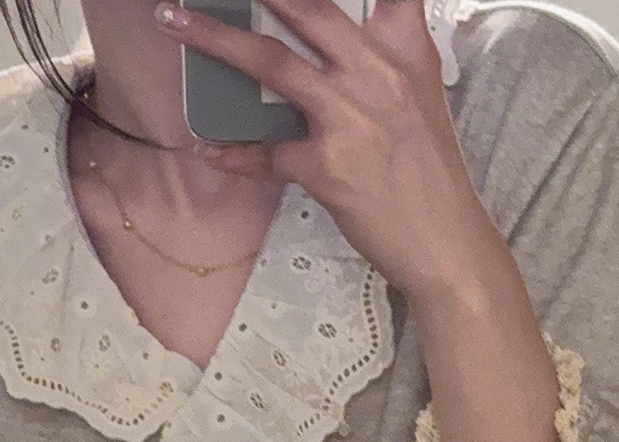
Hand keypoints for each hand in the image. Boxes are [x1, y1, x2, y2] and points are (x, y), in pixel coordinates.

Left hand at [156, 0, 473, 302]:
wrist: (444, 242)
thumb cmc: (428, 172)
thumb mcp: (419, 95)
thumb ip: (384, 56)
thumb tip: (337, 41)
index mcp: (404, 48)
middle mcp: (377, 72)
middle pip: (306, 7)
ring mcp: (350, 117)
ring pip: (272, 63)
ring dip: (215, 39)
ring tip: (174, 22)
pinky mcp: (327, 167)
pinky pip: (265, 152)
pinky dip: (232, 152)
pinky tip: (206, 147)